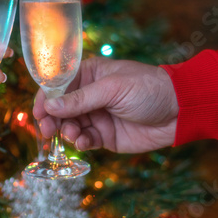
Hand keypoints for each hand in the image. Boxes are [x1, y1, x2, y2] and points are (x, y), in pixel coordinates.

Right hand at [33, 57, 177, 152]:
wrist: (180, 111)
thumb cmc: (148, 88)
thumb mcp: (112, 89)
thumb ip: (80, 99)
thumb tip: (49, 106)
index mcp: (89, 75)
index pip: (59, 85)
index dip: (46, 98)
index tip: (38, 112)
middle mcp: (89, 95)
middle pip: (60, 108)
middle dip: (52, 119)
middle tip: (47, 130)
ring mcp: (96, 115)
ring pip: (69, 125)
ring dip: (67, 131)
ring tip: (74, 134)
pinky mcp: (104, 135)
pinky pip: (84, 140)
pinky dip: (81, 142)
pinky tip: (85, 142)